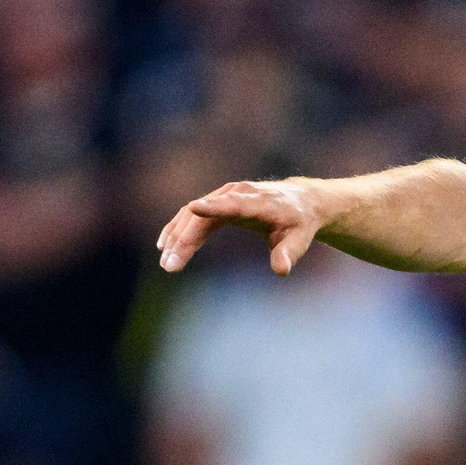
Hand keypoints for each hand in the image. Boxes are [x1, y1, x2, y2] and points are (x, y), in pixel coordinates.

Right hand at [156, 179, 328, 275]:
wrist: (300, 201)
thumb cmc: (299, 223)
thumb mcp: (300, 239)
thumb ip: (289, 253)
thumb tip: (281, 270)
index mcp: (259, 202)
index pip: (234, 204)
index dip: (214, 207)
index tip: (194, 208)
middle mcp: (238, 194)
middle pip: (205, 216)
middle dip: (185, 240)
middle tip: (170, 265)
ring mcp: (225, 195)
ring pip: (193, 215)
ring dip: (176, 237)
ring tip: (166, 262)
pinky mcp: (218, 201)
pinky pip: (192, 215)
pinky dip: (178, 230)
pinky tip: (165, 246)